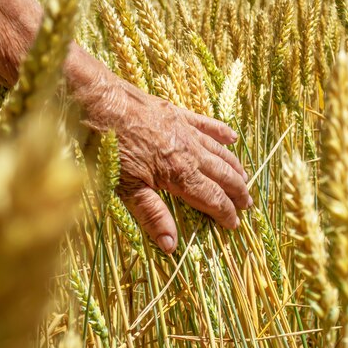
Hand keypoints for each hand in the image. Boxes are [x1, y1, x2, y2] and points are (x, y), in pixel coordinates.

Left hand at [69, 49, 251, 253]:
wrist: (100, 102)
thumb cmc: (108, 147)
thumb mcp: (125, 188)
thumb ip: (151, 215)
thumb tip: (171, 245)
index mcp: (179, 173)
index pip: (211, 197)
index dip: (225, 212)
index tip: (235, 224)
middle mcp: (190, 152)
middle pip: (222, 175)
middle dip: (237, 192)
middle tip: (247, 205)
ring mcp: (186, 130)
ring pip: (219, 152)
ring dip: (234, 167)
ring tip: (245, 179)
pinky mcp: (178, 113)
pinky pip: (207, 124)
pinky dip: (222, 132)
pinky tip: (232, 138)